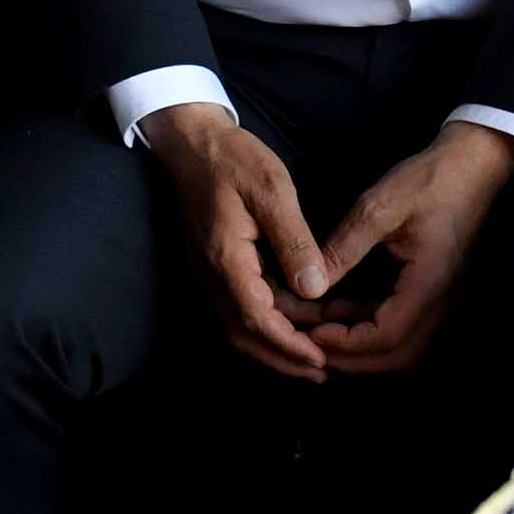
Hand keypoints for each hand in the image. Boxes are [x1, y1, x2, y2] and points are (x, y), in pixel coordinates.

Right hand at [142, 102, 336, 379]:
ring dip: (276, 344)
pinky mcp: (214, 267)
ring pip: (240, 325)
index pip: (256, 318)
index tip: (320, 360)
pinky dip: (267, 323)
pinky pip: (239, 307)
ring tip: (316, 353)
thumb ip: (294, 241)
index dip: (288, 345)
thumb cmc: (233, 159)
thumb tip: (314, 289)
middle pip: (244, 335)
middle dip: (283, 358)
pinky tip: (295, 321)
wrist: (191, 142)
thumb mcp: (272, 191)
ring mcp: (209, 273)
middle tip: (321, 372)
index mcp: (225, 259)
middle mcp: (211, 275)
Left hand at [303, 121, 513, 378]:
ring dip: (361, 345)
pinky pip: (405, 324)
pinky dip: (371, 325)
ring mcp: (443, 298)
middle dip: (351, 357)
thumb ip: (343, 248)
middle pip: (397, 355)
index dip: (346, 343)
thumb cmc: (431, 179)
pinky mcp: (437, 289)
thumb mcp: (379, 207)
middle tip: (310, 343)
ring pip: (402, 345)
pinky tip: (339, 309)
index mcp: (429, 284)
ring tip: (318, 326)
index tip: (310, 331)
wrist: (476, 162)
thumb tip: (308, 285)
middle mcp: (442, 301)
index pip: (386, 337)